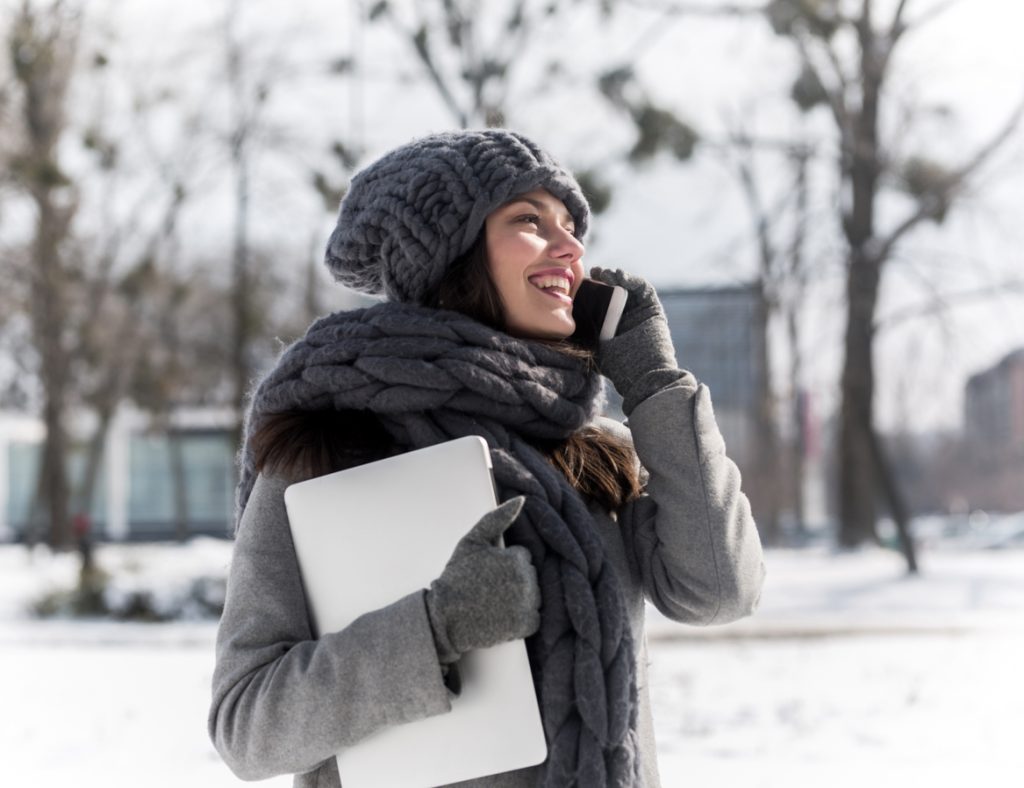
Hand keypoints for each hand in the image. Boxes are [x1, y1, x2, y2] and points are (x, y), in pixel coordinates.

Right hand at [425, 497, 539, 663]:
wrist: (446, 616)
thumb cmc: (457, 577)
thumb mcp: (472, 541)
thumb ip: (496, 518)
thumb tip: (521, 499)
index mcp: (517, 558)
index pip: (523, 557)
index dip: (505, 563)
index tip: (489, 571)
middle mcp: (526, 580)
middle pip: (530, 576)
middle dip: (514, 580)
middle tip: (489, 587)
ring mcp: (527, 604)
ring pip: (534, 596)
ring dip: (520, 599)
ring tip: (495, 602)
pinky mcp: (526, 625)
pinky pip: (533, 618)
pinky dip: (521, 619)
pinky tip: (502, 616)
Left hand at [589, 267, 685, 412]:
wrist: (644, 376)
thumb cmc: (620, 369)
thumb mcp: (596, 351)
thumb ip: (585, 341)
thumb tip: (564, 333)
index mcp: (613, 327)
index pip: (602, 304)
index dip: (592, 292)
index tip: (579, 284)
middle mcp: (627, 318)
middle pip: (615, 293)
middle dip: (604, 280)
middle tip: (592, 273)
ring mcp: (641, 313)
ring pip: (629, 288)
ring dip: (617, 277)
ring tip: (604, 273)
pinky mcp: (654, 310)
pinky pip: (644, 290)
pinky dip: (633, 280)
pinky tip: (619, 276)